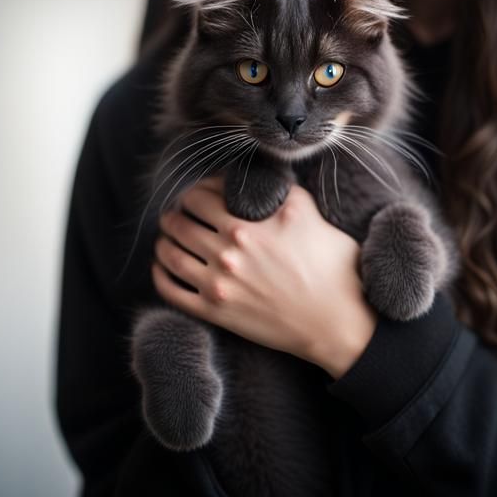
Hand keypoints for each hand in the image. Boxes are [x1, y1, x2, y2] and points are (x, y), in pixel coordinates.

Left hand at [152, 176, 376, 377]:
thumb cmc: (329, 264)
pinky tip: (163, 267)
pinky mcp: (216, 313)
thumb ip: (278, 190)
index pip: (200, 196)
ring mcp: (219, 285)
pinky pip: (171, 291)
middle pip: (180, 223)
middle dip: (175, 213)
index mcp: (247, 225)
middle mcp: (227, 252)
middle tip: (178, 212)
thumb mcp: (307, 213)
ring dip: (164, 240)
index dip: (196, 191)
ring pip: (170, 254)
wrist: (335, 320)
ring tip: (167, 236)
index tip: (201, 193)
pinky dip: (160, 275)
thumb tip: (259, 176)